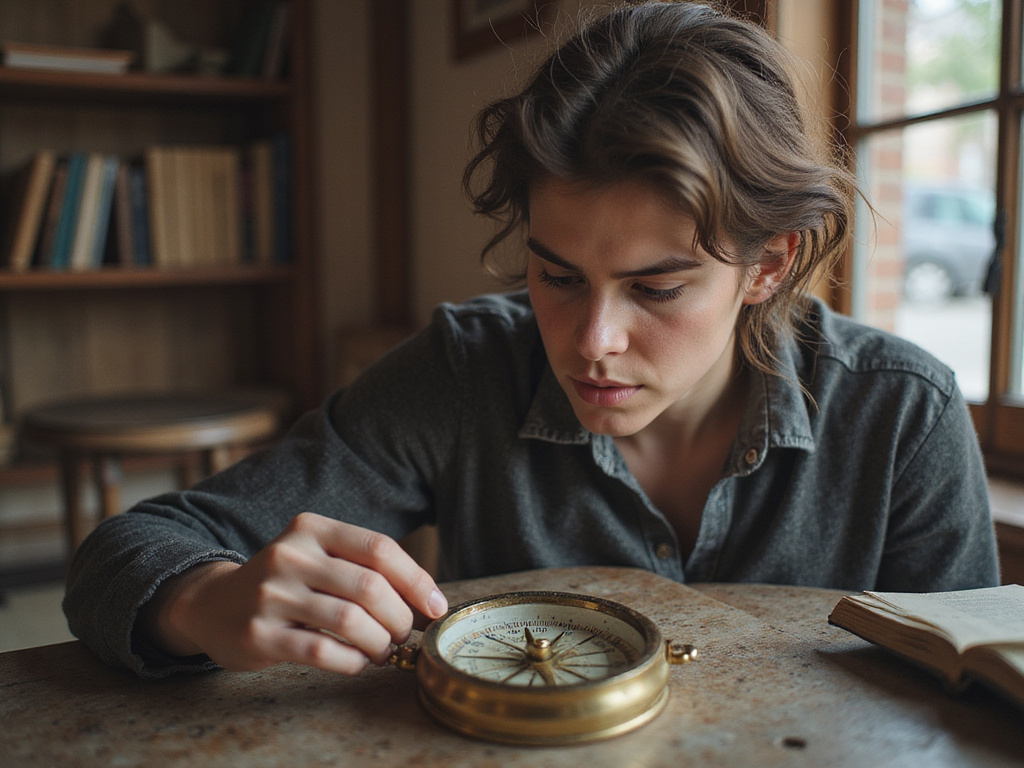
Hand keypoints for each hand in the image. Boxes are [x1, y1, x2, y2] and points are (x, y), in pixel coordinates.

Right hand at [139, 513, 447, 674]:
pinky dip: (353, 661)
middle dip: (400, 617)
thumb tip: (428, 600)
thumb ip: (364, 568)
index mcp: (311, 529)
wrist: (213, 605)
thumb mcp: (319, 557)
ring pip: (351, 620)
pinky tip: (357, 661)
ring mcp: (271, 595)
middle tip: (405, 635)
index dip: (417, 580)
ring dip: (380, 642)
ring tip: (383, 650)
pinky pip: (324, 651)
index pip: (380, 549)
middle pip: (370, 586)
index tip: (435, 607)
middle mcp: (289, 555)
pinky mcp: (260, 634)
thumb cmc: (286, 583)